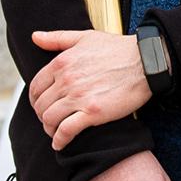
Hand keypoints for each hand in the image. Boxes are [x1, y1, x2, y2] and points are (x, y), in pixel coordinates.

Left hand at [30, 27, 151, 148]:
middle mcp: (66, 81)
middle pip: (41, 106)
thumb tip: (35, 36)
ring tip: (55, 132)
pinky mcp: (93, 113)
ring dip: (49, 129)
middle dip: (42, 116)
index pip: (35, 87)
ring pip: (49, 120)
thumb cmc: (117, 49)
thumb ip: (56, 38)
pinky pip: (66, 131)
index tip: (41, 105)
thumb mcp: (84, 37)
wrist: (145, 62)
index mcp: (61, 63)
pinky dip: (59, 140)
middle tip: (50, 120)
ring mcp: (79, 97)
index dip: (35, 99)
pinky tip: (60, 144)